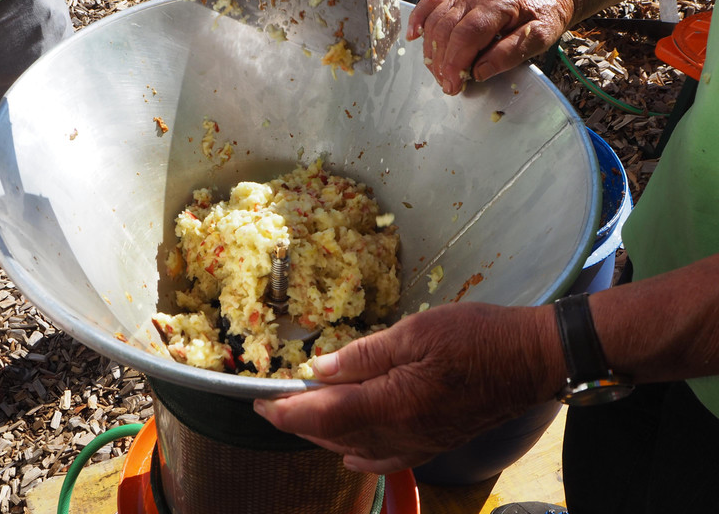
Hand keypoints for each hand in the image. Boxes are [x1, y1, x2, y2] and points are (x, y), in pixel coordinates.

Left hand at [254, 302, 563, 473]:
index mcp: (393, 403)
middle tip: (272, 404)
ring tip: (301, 415)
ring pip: (355, 447)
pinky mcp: (433, 443)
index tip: (260, 401)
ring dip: (322, 434)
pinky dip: (359, 453)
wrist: (531, 360)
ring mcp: (419, 443)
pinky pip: (386, 457)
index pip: (324, 415)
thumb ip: (363, 355)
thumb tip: (319, 369)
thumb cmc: (476, 337)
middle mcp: (402, 433)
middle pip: (334, 435)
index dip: (286, 411)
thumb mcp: (415, 332)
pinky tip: (348, 449)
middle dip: (297, 421)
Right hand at [405, 0, 574, 94]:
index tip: (453, 85)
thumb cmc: (544, 17)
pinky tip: (413, 37)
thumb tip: (479, 71)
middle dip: (442, 63)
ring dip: (432, 52)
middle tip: (449, 86)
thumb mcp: (539, 38)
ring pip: (435, 22)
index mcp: (498, 3)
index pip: (466, 34)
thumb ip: (509, 55)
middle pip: (446, 30)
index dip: (455, 62)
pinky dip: (418, 20)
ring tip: (440, 74)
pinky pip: (430, 3)